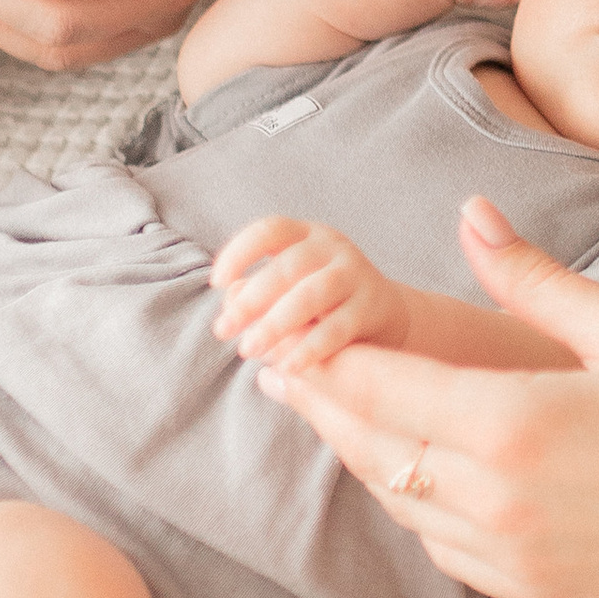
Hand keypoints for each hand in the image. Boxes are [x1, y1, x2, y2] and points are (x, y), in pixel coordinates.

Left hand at [212, 218, 413, 368]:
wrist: (382, 313)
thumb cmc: (319, 300)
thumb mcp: (288, 286)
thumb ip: (257, 292)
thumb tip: (228, 304)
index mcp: (306, 234)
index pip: (269, 230)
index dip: (239, 252)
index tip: (216, 282)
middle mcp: (332, 248)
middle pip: (287, 267)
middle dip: (250, 300)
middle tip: (222, 331)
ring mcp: (354, 274)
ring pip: (311, 295)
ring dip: (275, 324)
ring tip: (247, 350)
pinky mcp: (370, 307)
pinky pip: (337, 328)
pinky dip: (308, 348)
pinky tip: (286, 367)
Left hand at [259, 195, 598, 597]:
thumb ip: (532, 277)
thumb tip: (469, 215)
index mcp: (510, 425)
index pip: (379, 387)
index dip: (323, 359)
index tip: (286, 331)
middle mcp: (494, 502)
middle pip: (371, 449)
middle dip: (320, 405)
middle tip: (279, 366)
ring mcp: (511, 558)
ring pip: (400, 504)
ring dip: (364, 455)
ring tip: (337, 411)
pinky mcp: (534, 592)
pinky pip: (442, 548)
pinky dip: (414, 506)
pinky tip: (415, 472)